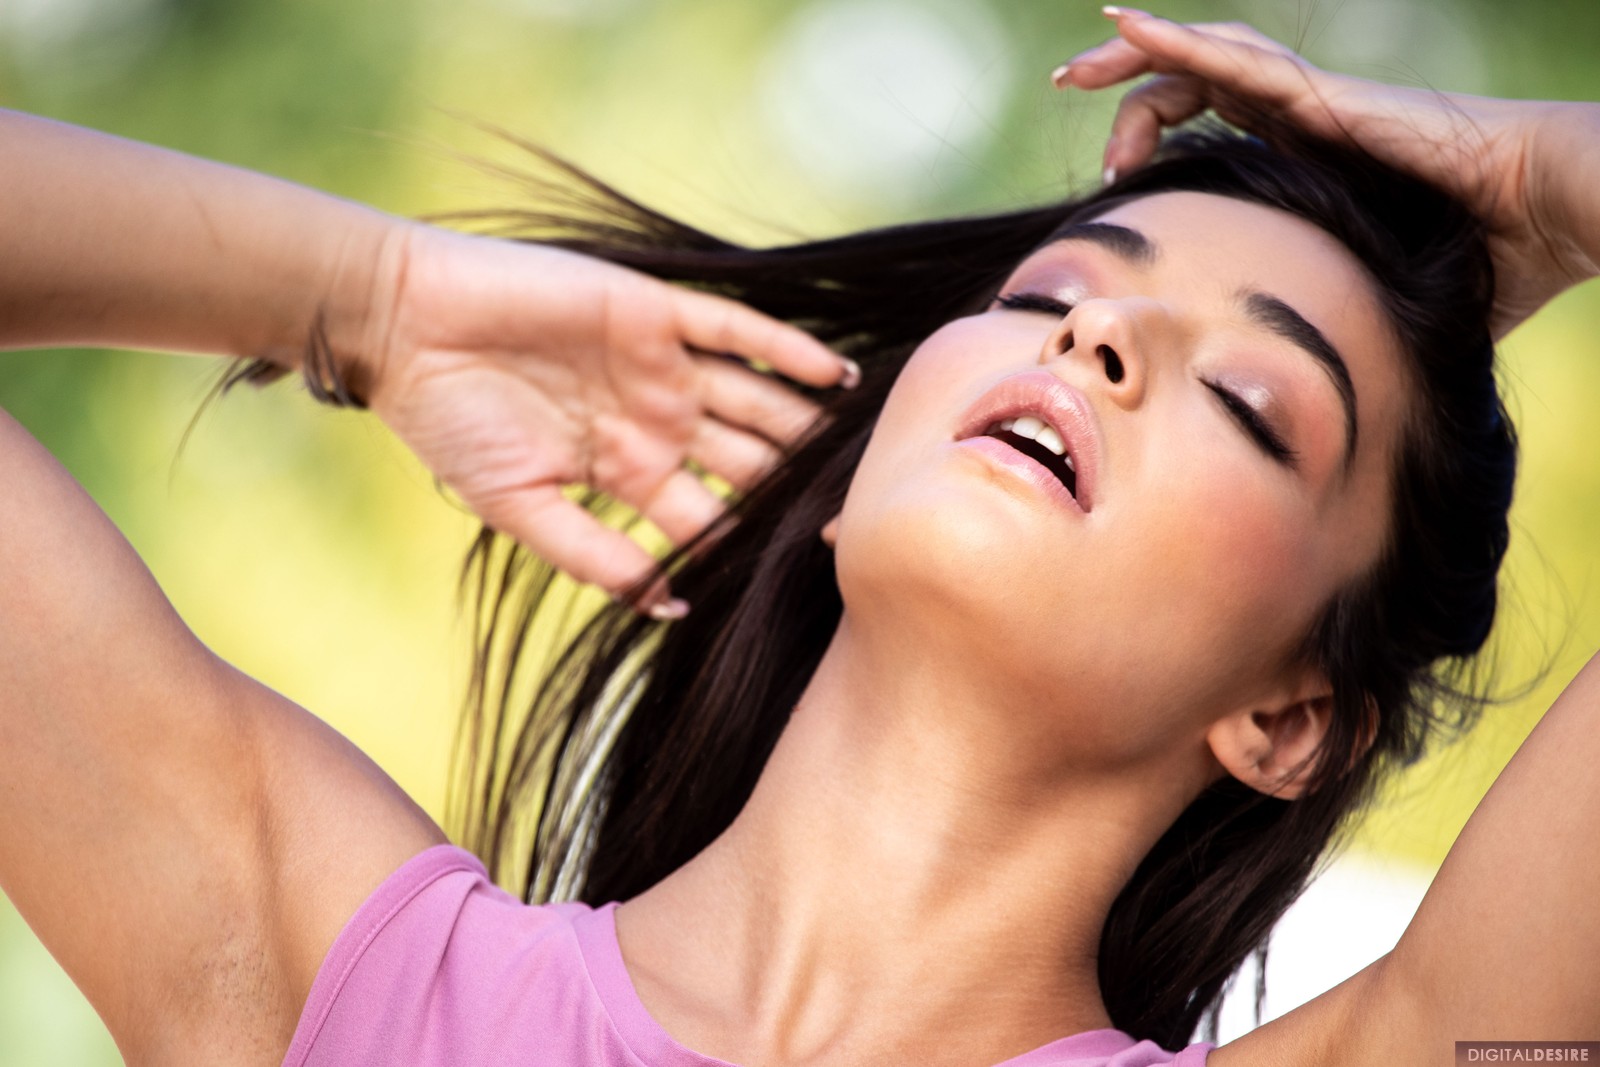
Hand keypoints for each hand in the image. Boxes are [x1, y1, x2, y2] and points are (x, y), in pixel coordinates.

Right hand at [359, 222, 856, 617]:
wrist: (406, 331)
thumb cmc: (449, 423)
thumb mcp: (521, 507)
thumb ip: (594, 556)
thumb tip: (668, 607)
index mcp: (632, 474)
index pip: (716, 519)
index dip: (760, 546)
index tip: (819, 575)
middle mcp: (659, 423)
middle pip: (754, 463)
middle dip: (803, 491)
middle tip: (871, 518)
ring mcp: (663, 368)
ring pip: (758, 401)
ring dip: (810, 426)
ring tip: (871, 449)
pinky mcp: (656, 314)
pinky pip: (737, 331)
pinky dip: (787, 351)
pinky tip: (837, 376)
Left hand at [1052, 9, 1597, 337]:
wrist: (1547, 219)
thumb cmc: (1485, 260)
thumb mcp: (1377, 296)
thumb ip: (1341, 321)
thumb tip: (1323, 390)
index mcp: (1308, 154)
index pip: (1211, 123)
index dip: (1152, 138)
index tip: (1112, 184)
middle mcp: (1303, 117)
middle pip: (1193, 83)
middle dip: (1126, 86)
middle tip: (1066, 91)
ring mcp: (1312, 100)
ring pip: (1204, 60)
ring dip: (1135, 60)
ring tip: (1074, 67)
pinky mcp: (1323, 97)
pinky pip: (1234, 61)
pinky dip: (1174, 43)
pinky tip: (1120, 26)